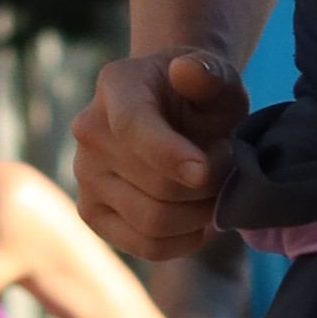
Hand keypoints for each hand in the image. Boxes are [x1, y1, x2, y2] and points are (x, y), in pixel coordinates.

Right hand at [75, 44, 245, 258]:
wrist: (177, 116)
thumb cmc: (201, 95)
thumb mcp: (218, 76)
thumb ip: (210, 73)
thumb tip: (187, 72)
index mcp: (116, 86)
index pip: (133, 127)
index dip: (170, 156)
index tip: (205, 172)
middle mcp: (89, 132)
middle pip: (156, 184)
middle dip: (208, 186)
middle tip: (232, 169)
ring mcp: (85, 176)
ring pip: (154, 220)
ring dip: (200, 215)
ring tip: (216, 192)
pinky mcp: (92, 212)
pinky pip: (145, 245)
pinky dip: (184, 241)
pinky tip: (200, 220)